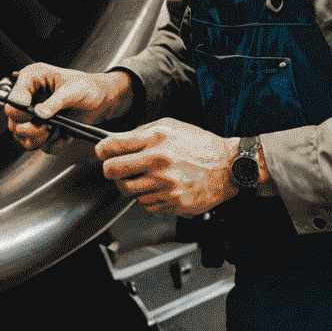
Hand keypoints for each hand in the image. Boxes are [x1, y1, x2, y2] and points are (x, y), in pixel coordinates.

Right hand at [5, 65, 135, 152]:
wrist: (102, 99)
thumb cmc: (88, 86)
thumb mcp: (73, 90)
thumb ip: (55, 102)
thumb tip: (40, 114)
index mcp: (31, 80)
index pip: (11, 102)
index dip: (20, 112)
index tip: (35, 116)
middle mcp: (30, 98)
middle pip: (13, 123)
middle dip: (30, 129)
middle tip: (47, 126)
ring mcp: (36, 116)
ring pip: (22, 137)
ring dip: (38, 139)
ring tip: (54, 131)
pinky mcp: (45, 130)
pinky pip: (39, 146)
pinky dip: (50, 145)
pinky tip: (61, 136)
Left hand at [94, 119, 236, 214]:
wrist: (228, 167)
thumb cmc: (200, 145)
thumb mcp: (170, 125)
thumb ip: (141, 132)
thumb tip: (116, 141)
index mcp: (157, 139)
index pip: (113, 146)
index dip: (102, 150)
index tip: (103, 152)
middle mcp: (159, 162)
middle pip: (113, 172)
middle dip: (111, 171)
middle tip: (117, 169)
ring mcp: (166, 184)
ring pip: (128, 191)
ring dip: (132, 185)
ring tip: (146, 177)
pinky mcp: (173, 202)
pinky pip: (146, 205)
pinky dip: (148, 198)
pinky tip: (160, 188)